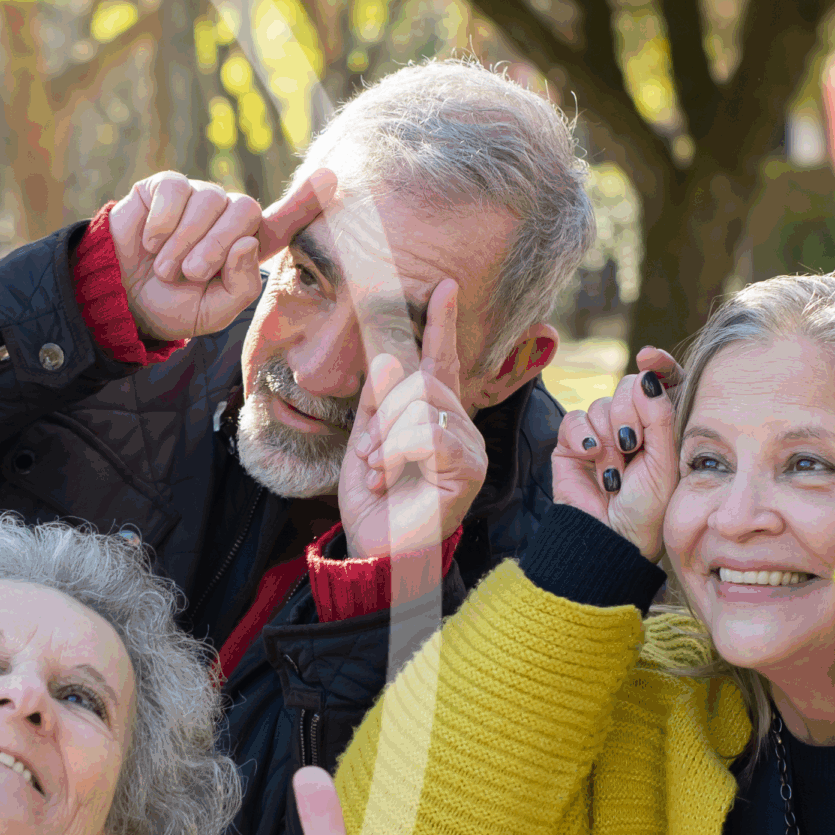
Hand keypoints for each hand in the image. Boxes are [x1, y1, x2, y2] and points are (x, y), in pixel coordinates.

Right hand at [108, 168, 333, 341]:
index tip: (332, 178)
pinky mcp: (166, 187)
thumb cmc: (173, 305)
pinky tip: (151, 241)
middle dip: (217, 246)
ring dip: (185, 241)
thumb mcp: (213, 311)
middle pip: (245, 210)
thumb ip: (240, 285)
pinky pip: (177, 190)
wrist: (122, 298)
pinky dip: (163, 222)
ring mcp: (198, 198)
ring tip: (165, 267)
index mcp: (246, 247)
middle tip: (191, 273)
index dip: (307, 201)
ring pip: (210, 201)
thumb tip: (247, 242)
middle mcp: (227, 217)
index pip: (284, 221)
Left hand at [339, 280, 486, 560]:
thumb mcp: (365, 440)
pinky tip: (390, 477)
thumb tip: (388, 355)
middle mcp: (458, 426)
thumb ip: (377, 400)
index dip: (442, 324)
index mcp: (433, 416)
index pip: (440, 362)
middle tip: (371, 453)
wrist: (375, 547)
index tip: (445, 287)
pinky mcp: (469, 468)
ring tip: (381, 470)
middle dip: (384, 413)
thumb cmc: (374, 501)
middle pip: (422, 381)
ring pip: (423, 405)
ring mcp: (469, 446)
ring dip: (387, 438)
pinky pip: (430, 434)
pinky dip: (399, 453)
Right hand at [553, 346, 683, 561]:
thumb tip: (647, 374)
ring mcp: (601, 433)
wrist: (611, 537)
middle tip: (632, 446)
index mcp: (661, 426)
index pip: (661, 382)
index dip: (658, 365)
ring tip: (614, 472)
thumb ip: (660, 415)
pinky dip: (583, 436)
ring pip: (601, 405)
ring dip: (608, 440)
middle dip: (630, 414)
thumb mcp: (664, 460)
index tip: (651, 357)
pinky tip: (592, 456)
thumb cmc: (647, 507)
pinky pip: (575, 419)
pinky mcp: (572, 443)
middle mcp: (632, 425)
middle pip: (627, 387)